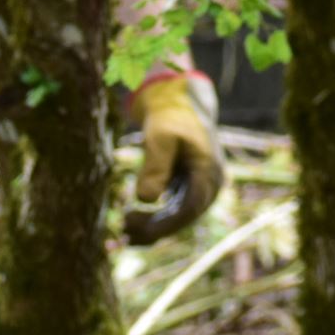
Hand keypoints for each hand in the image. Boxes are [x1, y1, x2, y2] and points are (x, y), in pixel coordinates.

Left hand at [122, 72, 224, 244]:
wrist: (180, 104)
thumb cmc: (170, 117)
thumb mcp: (160, 136)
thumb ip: (155, 165)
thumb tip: (145, 199)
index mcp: (208, 171)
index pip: (191, 207)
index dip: (167, 223)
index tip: (141, 229)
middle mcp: (210, 184)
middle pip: (185, 218)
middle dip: (155, 228)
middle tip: (124, 228)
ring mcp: (201, 188)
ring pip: (179, 219)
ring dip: (153, 228)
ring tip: (124, 228)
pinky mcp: (190, 190)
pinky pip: (174, 212)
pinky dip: (155, 221)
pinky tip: (132, 224)